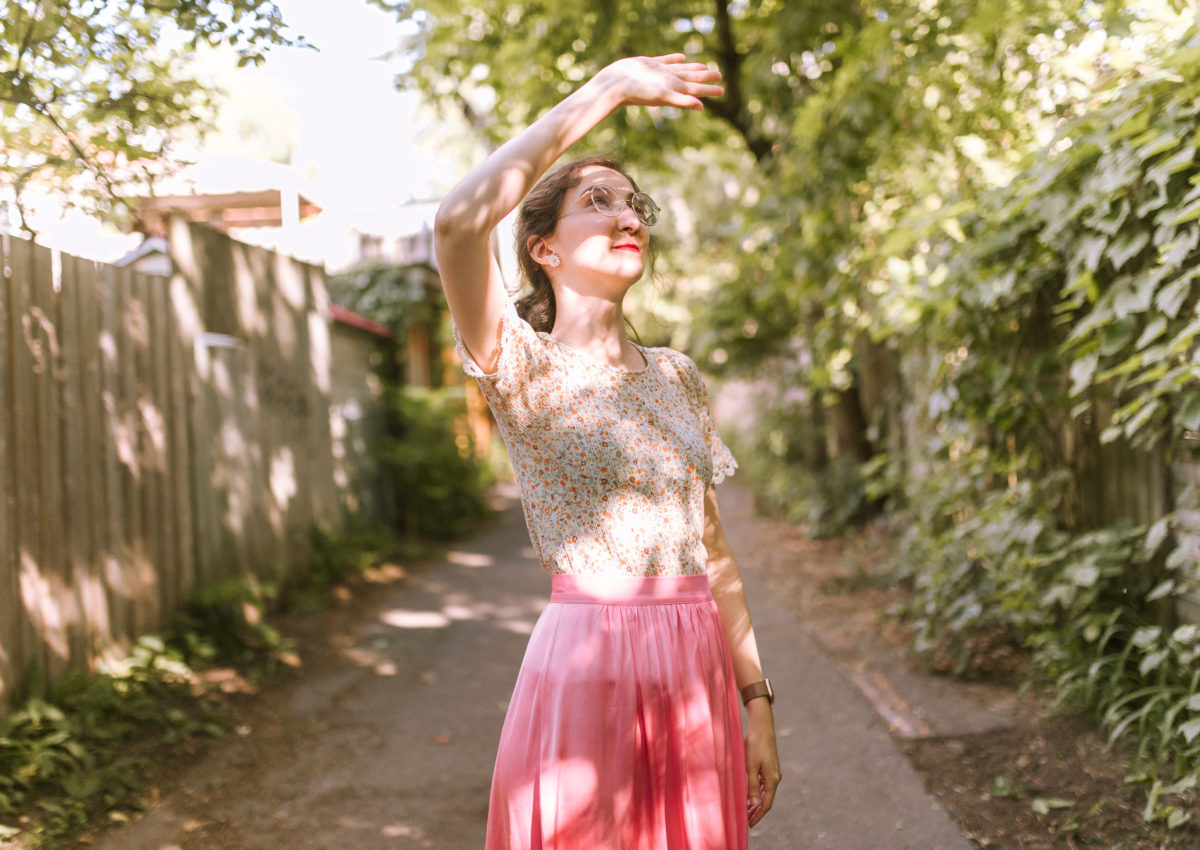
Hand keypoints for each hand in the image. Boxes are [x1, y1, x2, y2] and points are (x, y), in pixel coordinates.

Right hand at [594, 54, 723, 110]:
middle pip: (691, 79)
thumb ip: (682, 101)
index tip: (722, 90)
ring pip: (680, 70)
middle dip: (705, 78)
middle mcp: (668, 81)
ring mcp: (659, 73)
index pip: (696, 89)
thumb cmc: (638, 92)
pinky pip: (666, 60)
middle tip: (719, 76)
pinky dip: (674, 59)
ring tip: (704, 66)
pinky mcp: (649, 65)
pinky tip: (681, 57)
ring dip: (692, 68)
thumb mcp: (662, 96)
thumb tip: (701, 107)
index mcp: (674, 89)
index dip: (709, 89)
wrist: (615, 84)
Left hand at [744, 701, 780, 827]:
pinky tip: (750, 795)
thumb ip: (752, 785)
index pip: (766, 804)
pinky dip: (757, 792)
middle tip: (747, 821)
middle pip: (767, 800)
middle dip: (757, 812)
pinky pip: (764, 784)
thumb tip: (755, 804)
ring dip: (757, 803)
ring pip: (765, 793)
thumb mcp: (750, 766)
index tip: (749, 824)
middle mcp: (775, 777)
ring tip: (746, 811)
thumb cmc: (755, 744)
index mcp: (772, 779)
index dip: (758, 815)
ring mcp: (773, 772)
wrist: (762, 726)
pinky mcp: (769, 766)